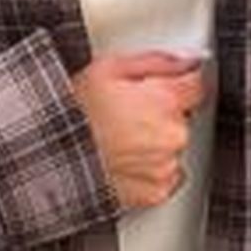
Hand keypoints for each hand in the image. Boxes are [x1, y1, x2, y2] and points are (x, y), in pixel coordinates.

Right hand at [69, 49, 209, 211]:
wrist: (53, 158)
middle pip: (184, 117)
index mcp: (165, 100)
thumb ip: (157, 61)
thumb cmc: (72, 114)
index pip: (197, 84)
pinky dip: (149, 170)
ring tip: (120, 140)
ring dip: (155, 143)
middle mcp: (173, 134)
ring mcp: (166, 165)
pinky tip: (124, 161)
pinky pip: (165, 176)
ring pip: (173, 148)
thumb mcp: (108, 69)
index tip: (164, 86)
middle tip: (127, 114)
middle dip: (161, 114)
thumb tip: (187, 58)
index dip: (179, 83)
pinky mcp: (157, 192)